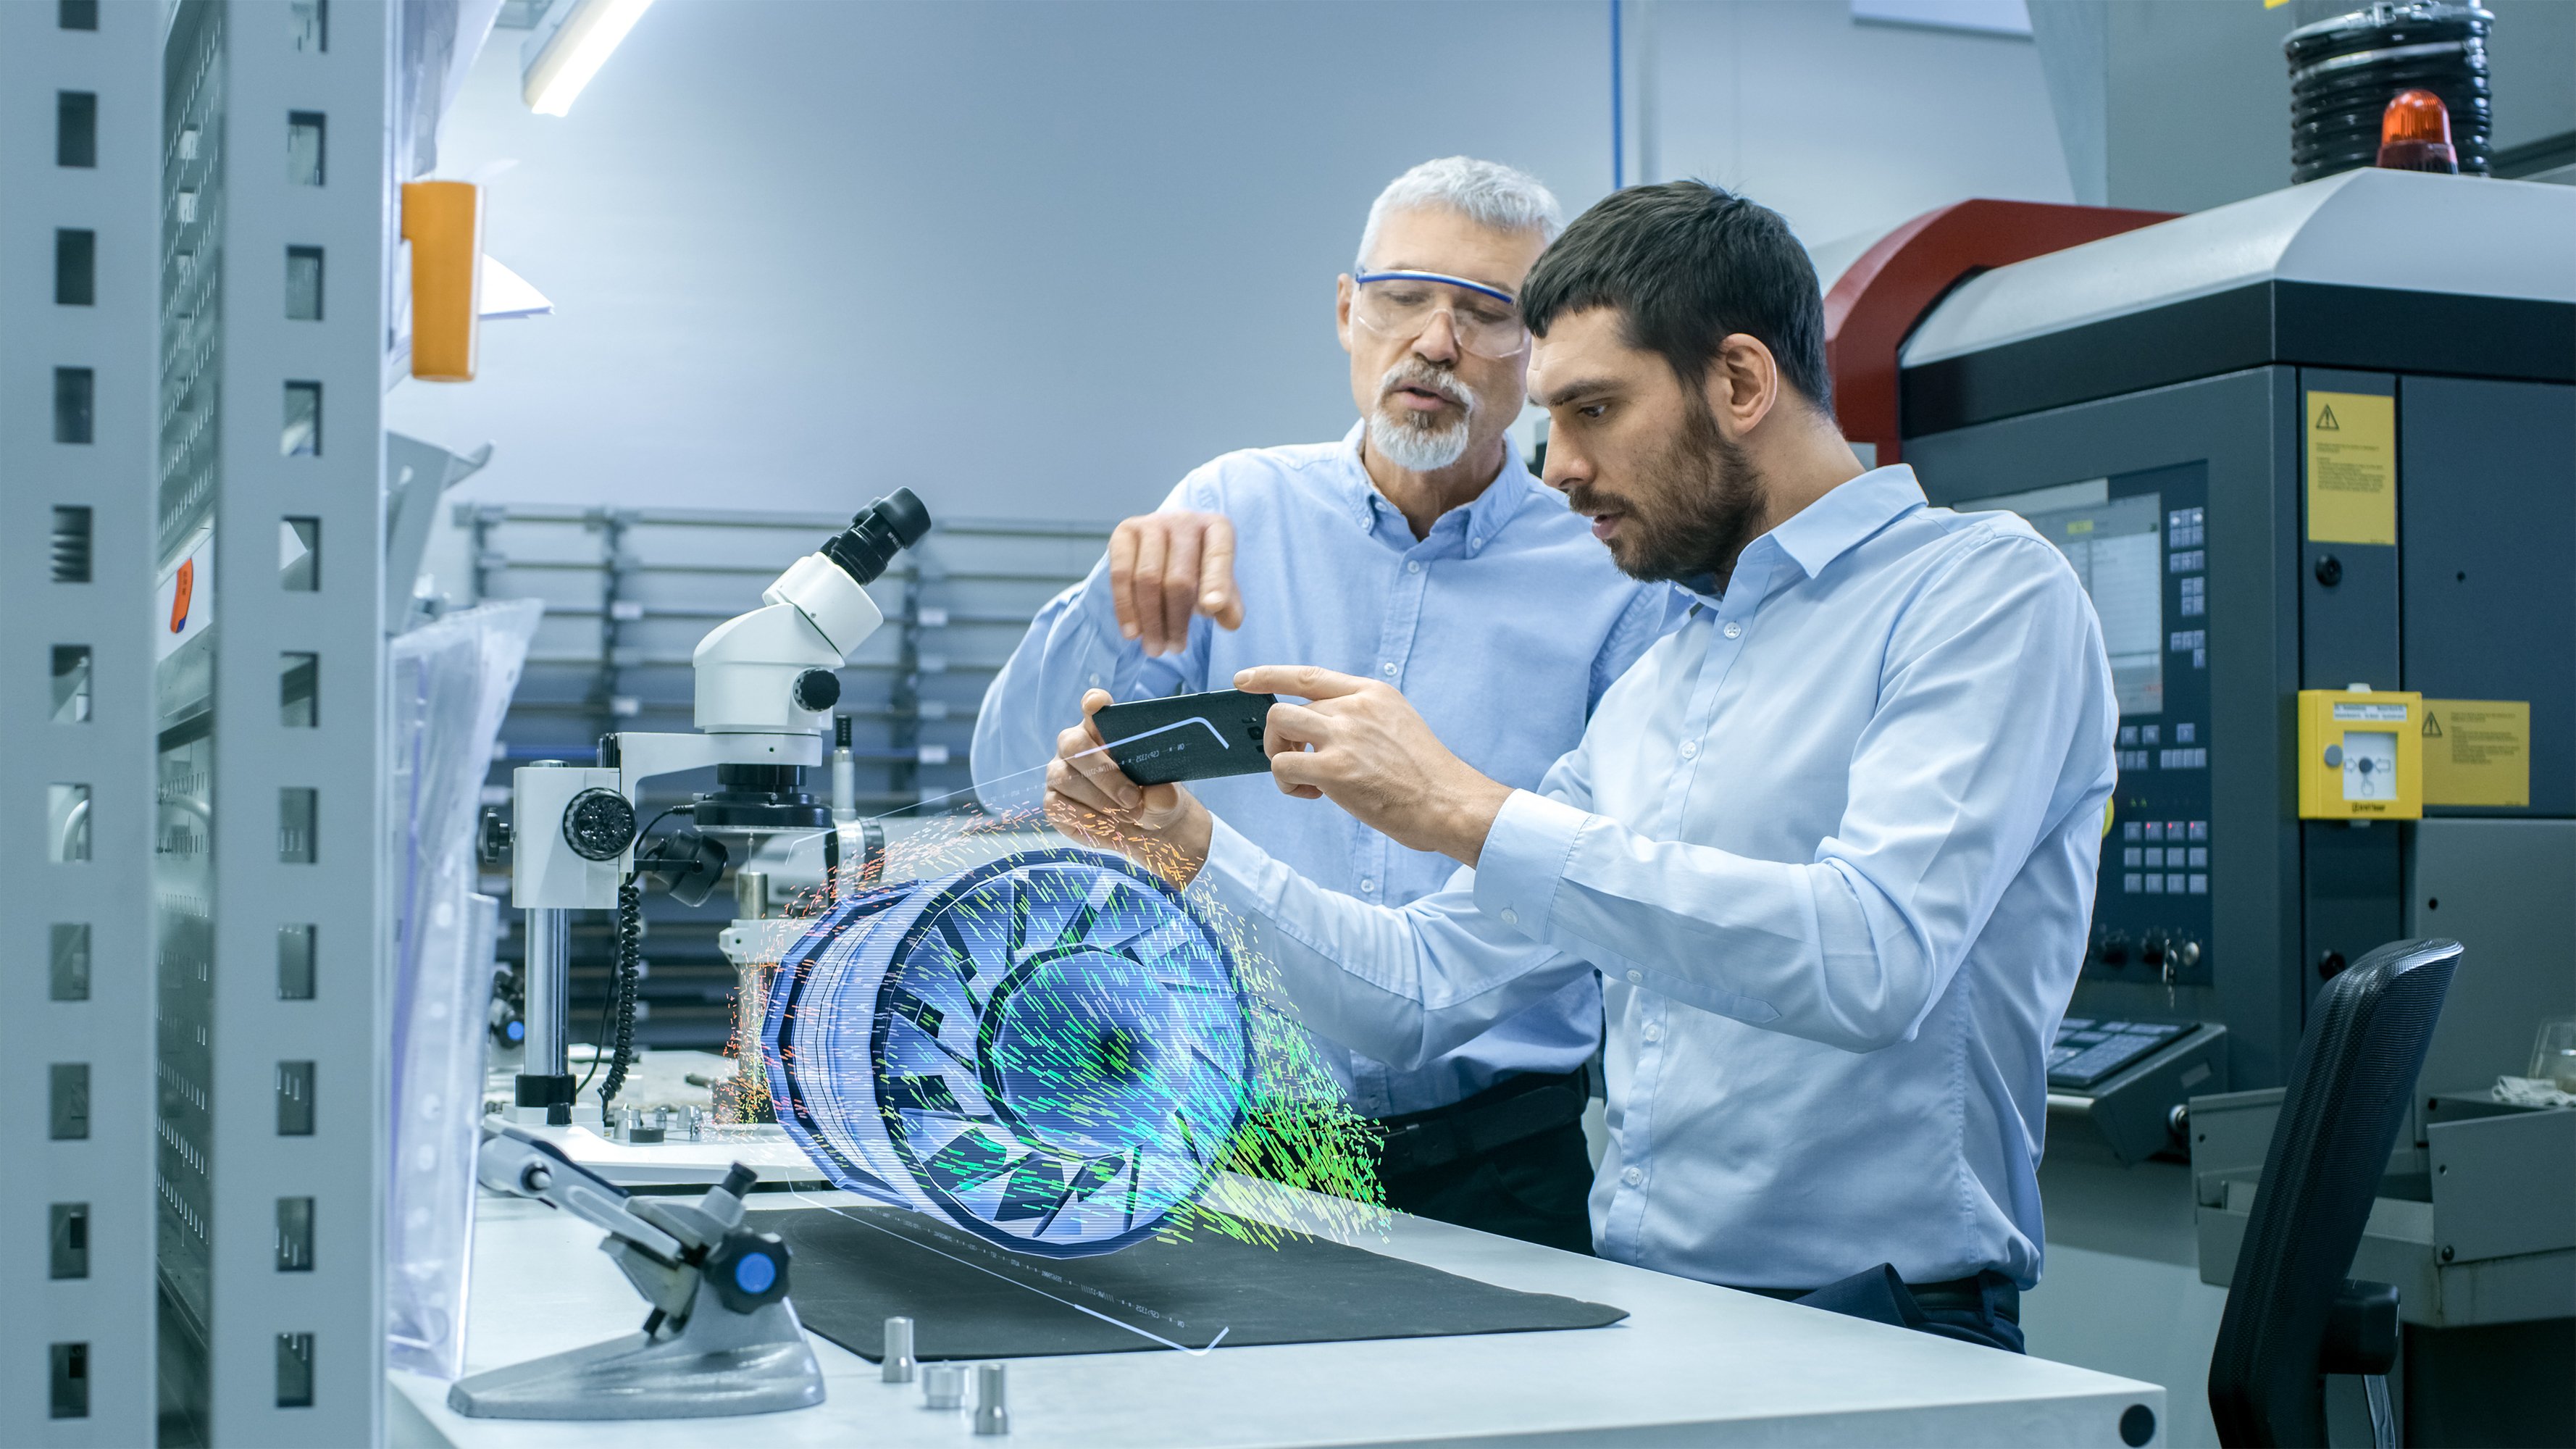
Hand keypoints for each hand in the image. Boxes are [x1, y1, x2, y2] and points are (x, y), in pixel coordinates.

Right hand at [1043, 689, 1213, 883]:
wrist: (1144, 827)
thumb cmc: (1152, 797)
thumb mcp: (1166, 797)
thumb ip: (1163, 794)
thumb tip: (1159, 795)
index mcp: (1104, 729)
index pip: (1093, 705)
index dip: (1093, 703)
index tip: (1099, 705)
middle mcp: (1076, 745)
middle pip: (1074, 744)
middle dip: (1104, 773)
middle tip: (1132, 798)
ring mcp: (1060, 771)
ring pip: (1066, 778)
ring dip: (1099, 801)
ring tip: (1128, 816)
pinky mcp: (1053, 800)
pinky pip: (1059, 806)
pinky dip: (1087, 819)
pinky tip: (1110, 826)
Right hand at [1108, 511, 1242, 656]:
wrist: (1167, 548)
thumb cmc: (1199, 571)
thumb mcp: (1220, 587)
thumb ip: (1229, 604)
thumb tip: (1229, 621)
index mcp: (1217, 528)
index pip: (1218, 556)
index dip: (1216, 583)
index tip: (1212, 609)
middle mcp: (1185, 520)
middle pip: (1178, 578)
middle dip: (1175, 620)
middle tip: (1174, 649)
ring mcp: (1152, 522)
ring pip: (1147, 579)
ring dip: (1151, 620)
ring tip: (1155, 648)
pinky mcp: (1125, 531)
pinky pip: (1121, 574)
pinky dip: (1125, 608)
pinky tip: (1132, 633)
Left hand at [1235, 666, 1512, 867]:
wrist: (1449, 803)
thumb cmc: (1425, 777)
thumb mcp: (1397, 725)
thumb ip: (1361, 718)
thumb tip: (1317, 732)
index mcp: (1372, 692)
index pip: (1309, 675)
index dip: (1270, 675)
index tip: (1243, 680)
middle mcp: (1355, 706)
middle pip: (1287, 708)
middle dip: (1280, 739)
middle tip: (1299, 765)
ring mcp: (1343, 735)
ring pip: (1278, 727)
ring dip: (1278, 755)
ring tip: (1303, 780)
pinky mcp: (1334, 769)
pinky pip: (1282, 766)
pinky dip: (1287, 785)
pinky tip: (1314, 795)